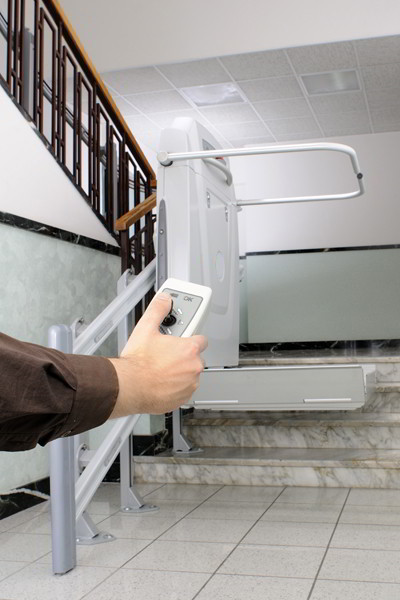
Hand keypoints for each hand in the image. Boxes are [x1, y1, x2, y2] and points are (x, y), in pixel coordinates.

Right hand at [108, 293, 207, 417]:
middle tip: (165, 355)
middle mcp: (193, 367)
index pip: (201, 340)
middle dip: (182, 356)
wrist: (128, 387)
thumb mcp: (145, 328)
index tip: (181, 339)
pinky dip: (175, 386)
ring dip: (179, 372)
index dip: (190, 339)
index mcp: (189, 349)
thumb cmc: (137, 363)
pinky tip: (161, 382)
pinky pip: (183, 390)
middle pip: (194, 358)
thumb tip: (164, 299)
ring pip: (189, 374)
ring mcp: (189, 384)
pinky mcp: (182, 398)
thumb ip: (158, 310)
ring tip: (160, 369)